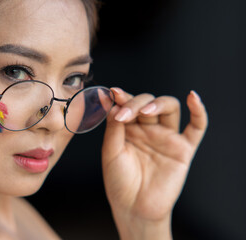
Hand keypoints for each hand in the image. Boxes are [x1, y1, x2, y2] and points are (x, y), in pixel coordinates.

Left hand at [101, 88, 207, 238]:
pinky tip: (193, 98)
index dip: (122, 98)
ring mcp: (166, 137)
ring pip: (169, 108)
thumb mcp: (111, 152)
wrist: (134, 208)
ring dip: (158, 104)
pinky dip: (199, 112)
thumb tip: (114, 103)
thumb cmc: (119, 181)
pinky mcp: (183, 149)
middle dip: (136, 103)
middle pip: (148, 102)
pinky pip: (196, 128)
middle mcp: (148, 129)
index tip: (112, 93)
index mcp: (129, 128)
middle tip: (124, 113)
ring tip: (145, 112)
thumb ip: (113, 128)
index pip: (129, 104)